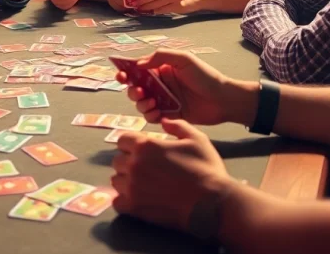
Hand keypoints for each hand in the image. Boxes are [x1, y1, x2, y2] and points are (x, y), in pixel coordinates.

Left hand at [112, 120, 236, 235]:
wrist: (212, 203)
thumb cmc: (206, 168)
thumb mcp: (196, 139)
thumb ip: (177, 126)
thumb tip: (163, 121)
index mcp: (145, 145)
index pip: (122, 140)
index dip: (132, 144)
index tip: (142, 151)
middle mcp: (134, 164)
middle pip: (118, 160)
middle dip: (129, 162)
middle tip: (145, 169)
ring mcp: (132, 187)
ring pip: (116, 181)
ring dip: (126, 181)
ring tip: (142, 185)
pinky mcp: (134, 208)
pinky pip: (117, 202)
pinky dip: (124, 200)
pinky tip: (137, 199)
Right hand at [117, 49, 254, 125]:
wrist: (223, 100)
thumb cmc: (205, 76)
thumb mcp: (184, 59)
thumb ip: (160, 57)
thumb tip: (139, 64)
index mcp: (161, 69)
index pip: (138, 69)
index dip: (126, 71)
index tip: (120, 75)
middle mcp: (160, 84)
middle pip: (135, 87)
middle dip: (132, 90)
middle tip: (138, 92)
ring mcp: (164, 100)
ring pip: (141, 103)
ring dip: (140, 103)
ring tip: (151, 103)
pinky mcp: (169, 115)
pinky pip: (152, 117)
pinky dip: (150, 116)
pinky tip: (157, 113)